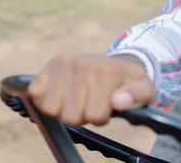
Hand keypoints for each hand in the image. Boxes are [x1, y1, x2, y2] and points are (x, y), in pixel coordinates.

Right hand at [27, 54, 154, 125]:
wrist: (117, 64)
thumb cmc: (128, 82)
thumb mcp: (144, 88)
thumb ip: (138, 96)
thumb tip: (119, 101)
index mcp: (107, 72)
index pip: (96, 116)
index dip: (102, 117)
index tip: (107, 107)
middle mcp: (84, 64)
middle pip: (71, 116)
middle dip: (83, 115)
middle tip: (92, 102)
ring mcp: (65, 63)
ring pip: (52, 108)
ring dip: (64, 109)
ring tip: (79, 98)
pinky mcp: (51, 65)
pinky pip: (36, 94)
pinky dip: (46, 99)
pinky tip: (62, 93)